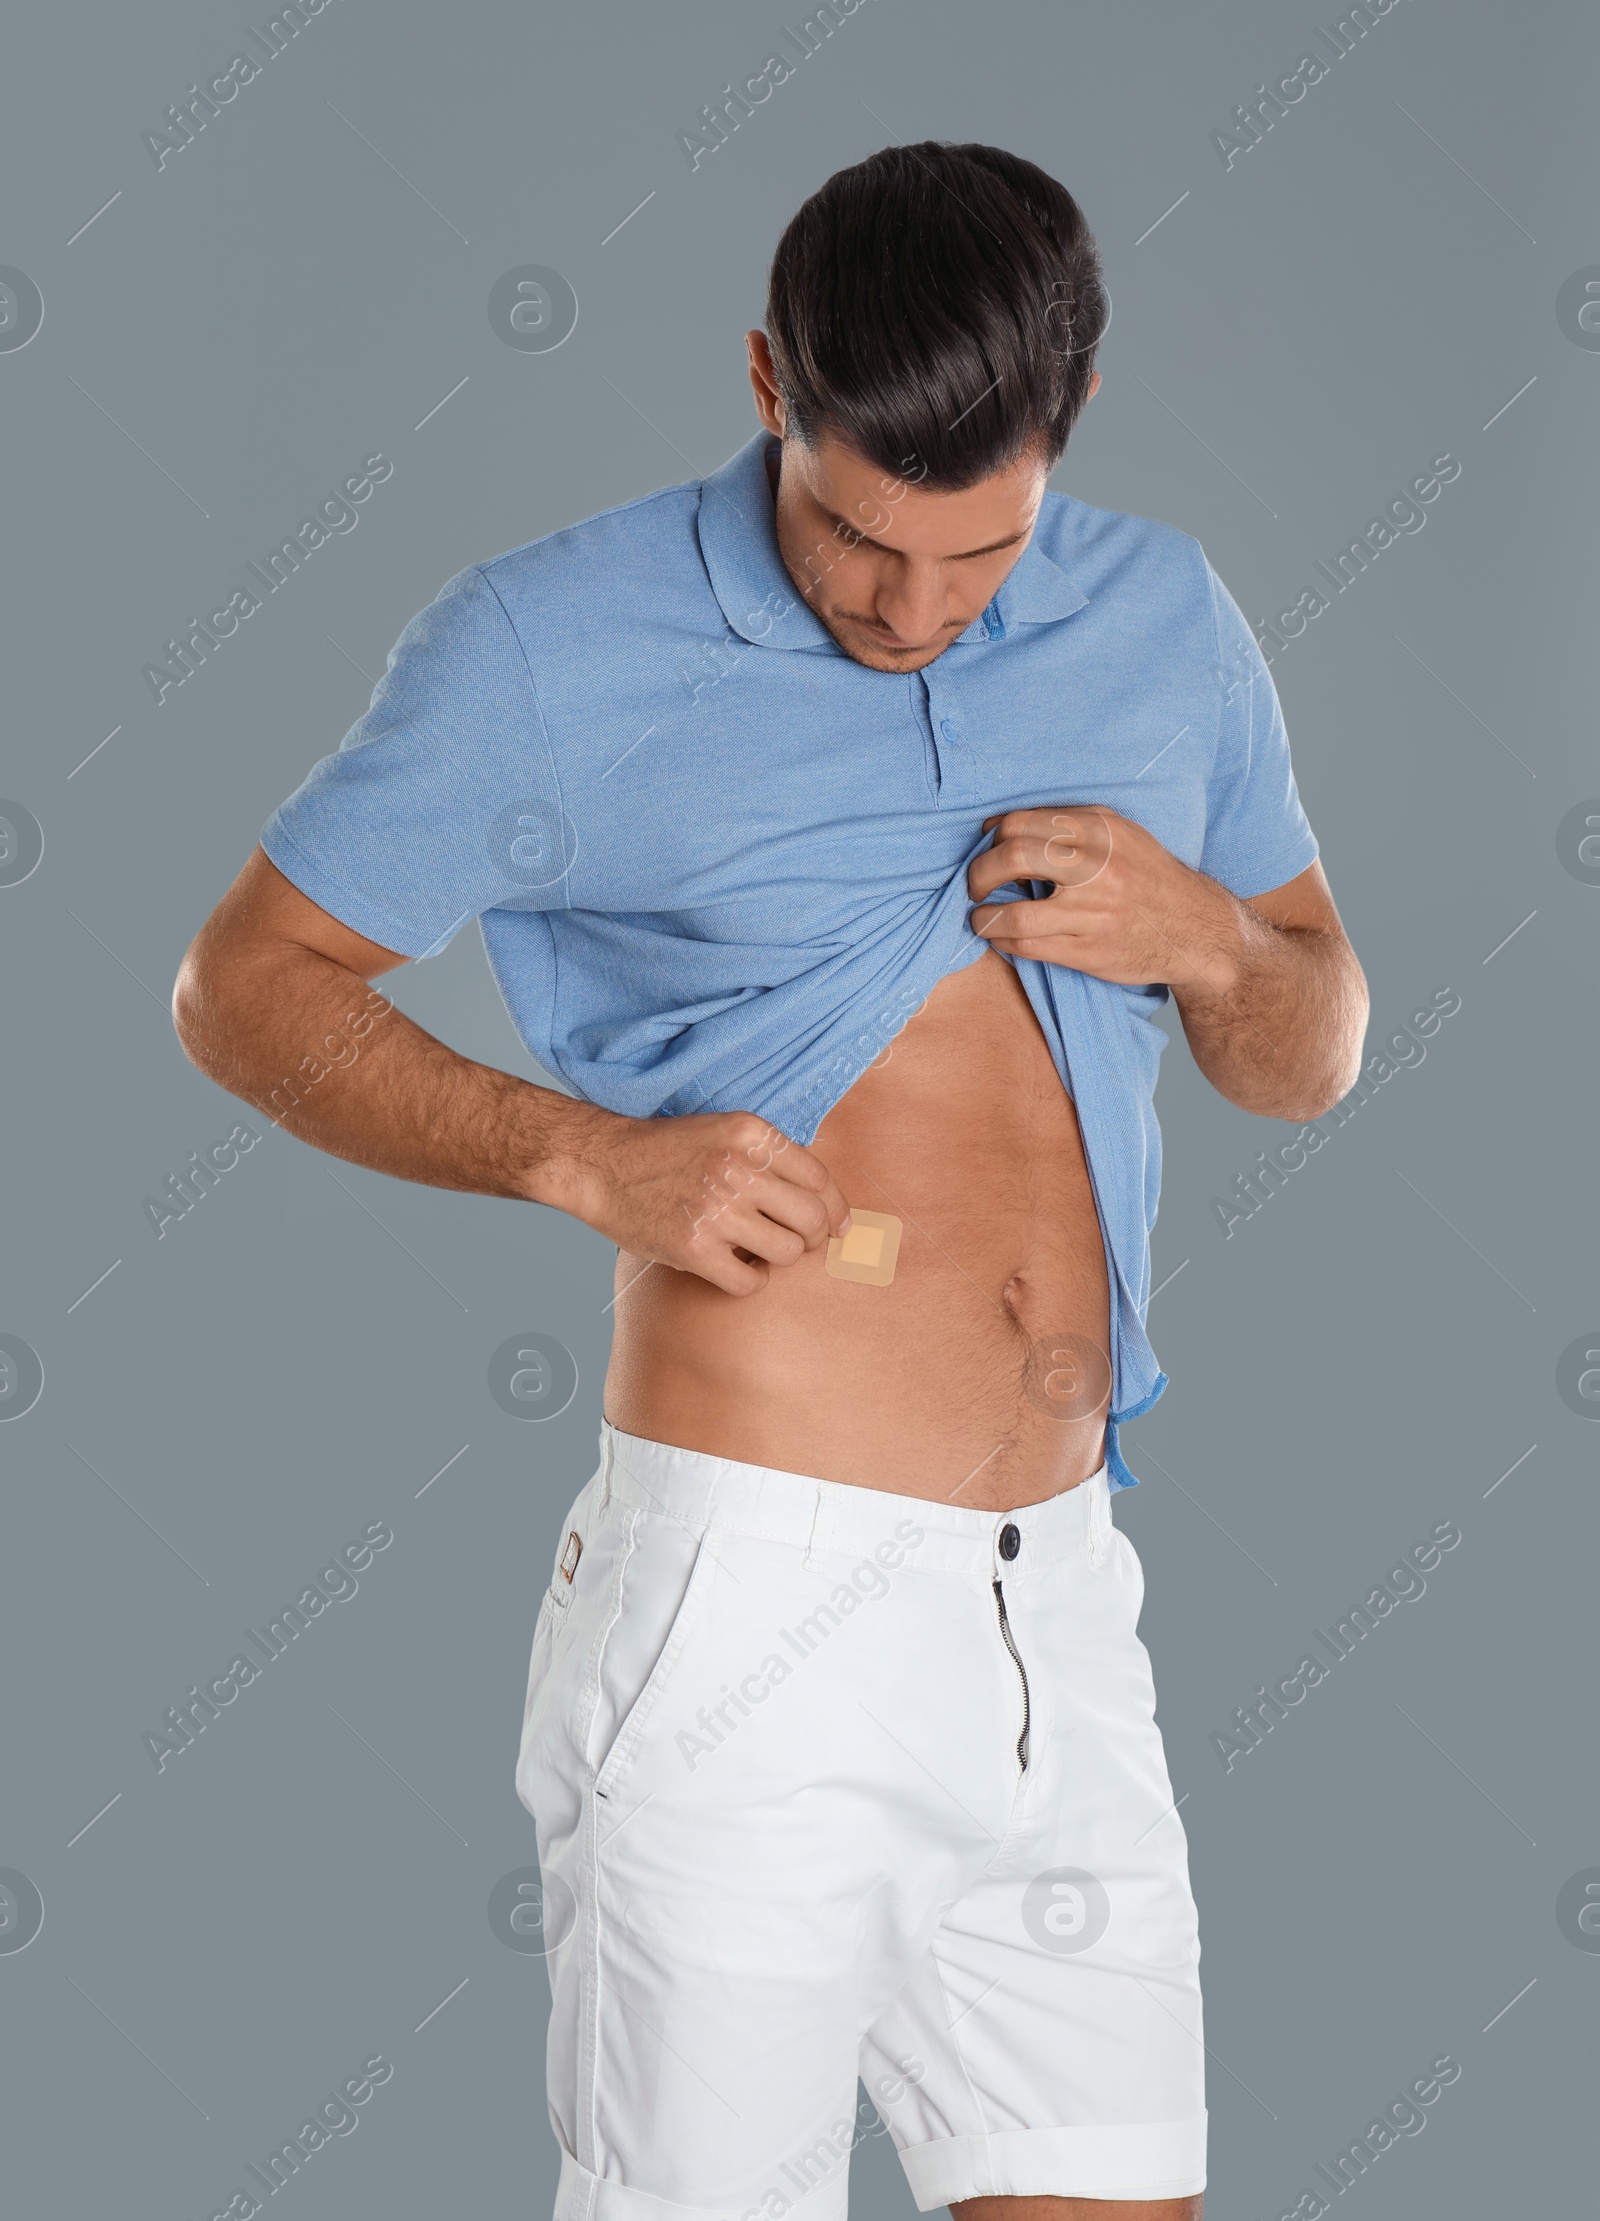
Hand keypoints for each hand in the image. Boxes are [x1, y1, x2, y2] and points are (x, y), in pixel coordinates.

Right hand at [544, 1105, 850, 1296]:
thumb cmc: (665, 1151)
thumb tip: (826, 1202)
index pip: (819, 1178)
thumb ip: (769, 1157)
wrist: (601, 1165)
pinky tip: (734, 1267)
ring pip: (788, 1253)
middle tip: (797, 1241)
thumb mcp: (722, 1132)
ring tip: (757, 1250)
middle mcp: (737, 1169)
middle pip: (811, 1219)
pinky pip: (750, 1282)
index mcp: (750, 1134)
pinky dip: (749, 1281)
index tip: (837, 1225)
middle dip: (813, 1236)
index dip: (835, 1208)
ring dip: (779, 1258)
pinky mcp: (694, 1248)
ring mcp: (716, 1210)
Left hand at [967, 806, 1242, 993]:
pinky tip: (1001, 936)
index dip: (993, 837)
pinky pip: (1027, 945)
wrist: (1196, 928)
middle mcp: (1097, 868)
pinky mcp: (1088, 951)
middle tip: (977, 885)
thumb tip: (998, 826)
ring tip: (979, 917)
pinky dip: (1002, 940)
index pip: (1022, 824)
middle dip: (980, 873)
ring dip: (983, 916)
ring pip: (1013, 913)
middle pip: (1012, 858)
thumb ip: (1068, 825)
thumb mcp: (1122, 835)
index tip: (988, 849)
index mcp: (1101, 831)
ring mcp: (1092, 913)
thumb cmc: (1150, 877)